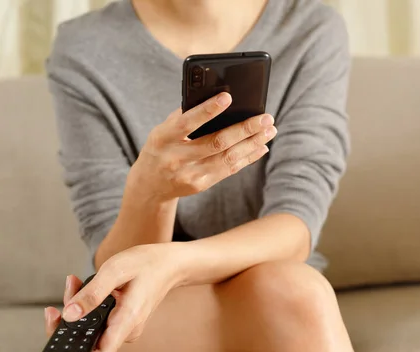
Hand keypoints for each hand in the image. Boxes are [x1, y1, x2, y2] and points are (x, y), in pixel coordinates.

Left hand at [44, 242, 186, 351]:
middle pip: (89, 339)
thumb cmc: (147, 264)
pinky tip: (85, 285)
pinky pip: (100, 320)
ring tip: (75, 282)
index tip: (59, 335)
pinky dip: (88, 305)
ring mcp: (126, 326)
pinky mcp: (123, 320)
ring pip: (92, 327)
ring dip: (78, 307)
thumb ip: (92, 294)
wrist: (170, 264)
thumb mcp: (116, 270)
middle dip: (70, 318)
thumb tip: (69, 315)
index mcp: (127, 321)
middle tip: (68, 290)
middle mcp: (127, 329)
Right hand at [129, 92, 276, 200]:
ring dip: (252, 143)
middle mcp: (175, 158)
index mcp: (163, 138)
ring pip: (228, 158)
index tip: (228, 97)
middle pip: (216, 142)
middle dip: (245, 129)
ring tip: (270, 130)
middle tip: (266, 117)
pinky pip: (229, 170)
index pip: (187, 122)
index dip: (208, 110)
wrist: (150, 185)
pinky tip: (261, 146)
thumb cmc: (162, 147)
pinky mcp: (201, 185)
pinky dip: (248, 157)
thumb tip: (220, 100)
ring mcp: (189, 175)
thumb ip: (186, 116)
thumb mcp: (164, 130)